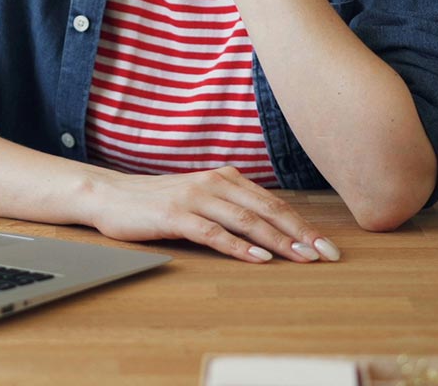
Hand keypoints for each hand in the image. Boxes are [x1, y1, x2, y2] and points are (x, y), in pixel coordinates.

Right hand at [85, 165, 338, 263]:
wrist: (109, 195)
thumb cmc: (156, 202)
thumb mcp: (199, 197)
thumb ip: (230, 206)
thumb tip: (270, 229)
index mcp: (224, 177)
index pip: (273, 204)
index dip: (303, 225)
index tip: (327, 246)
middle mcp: (213, 183)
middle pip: (267, 211)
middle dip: (301, 234)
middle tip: (328, 255)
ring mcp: (194, 197)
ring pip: (246, 221)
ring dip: (278, 241)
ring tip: (302, 258)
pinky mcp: (175, 215)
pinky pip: (214, 233)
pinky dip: (239, 246)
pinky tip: (258, 258)